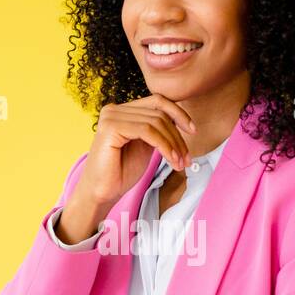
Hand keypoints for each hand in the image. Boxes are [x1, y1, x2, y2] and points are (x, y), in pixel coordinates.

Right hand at [60, 95, 196, 239]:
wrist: (101, 193)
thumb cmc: (121, 173)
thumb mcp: (146, 145)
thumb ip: (158, 130)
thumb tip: (182, 120)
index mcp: (123, 110)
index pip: (157, 101)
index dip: (178, 113)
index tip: (193, 131)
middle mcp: (115, 109)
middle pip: (159, 112)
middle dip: (178, 136)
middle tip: (187, 159)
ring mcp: (111, 116)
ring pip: (156, 122)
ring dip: (174, 144)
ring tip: (180, 163)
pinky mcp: (111, 127)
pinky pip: (147, 131)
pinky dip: (164, 145)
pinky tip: (171, 160)